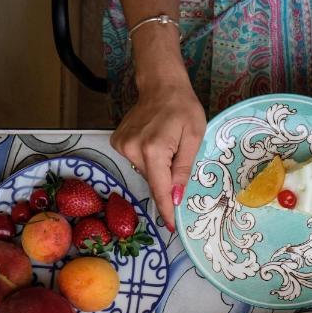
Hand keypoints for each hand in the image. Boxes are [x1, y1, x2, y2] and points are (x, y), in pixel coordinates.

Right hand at [111, 77, 205, 229]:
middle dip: (168, 182)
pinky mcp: (117, 142)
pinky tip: (154, 142)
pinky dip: (149, 159)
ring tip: (167, 145)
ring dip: (159, 168)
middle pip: (154, 181)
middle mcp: (132, 149)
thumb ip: (183, 169)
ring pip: (145, 173)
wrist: (161, 85)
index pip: (160, 189)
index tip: (172, 227)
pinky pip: (137, 162)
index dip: (167, 209)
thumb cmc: (183, 108)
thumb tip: (176, 197)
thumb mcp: (194, 138)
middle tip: (179, 159)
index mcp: (153, 149)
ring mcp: (122, 146)